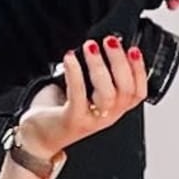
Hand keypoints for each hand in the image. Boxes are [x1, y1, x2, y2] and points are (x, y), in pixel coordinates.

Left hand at [15, 38, 150, 167]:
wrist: (39, 137)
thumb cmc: (60, 111)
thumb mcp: (85, 93)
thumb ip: (95, 75)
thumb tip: (96, 46)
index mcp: (114, 109)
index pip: (137, 93)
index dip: (139, 70)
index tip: (133, 49)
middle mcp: (107, 116)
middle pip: (125, 91)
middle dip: (120, 62)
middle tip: (109, 41)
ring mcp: (91, 120)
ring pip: (107, 94)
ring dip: (100, 66)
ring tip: (90, 47)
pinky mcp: (72, 120)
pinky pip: (78, 95)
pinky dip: (75, 73)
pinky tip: (70, 57)